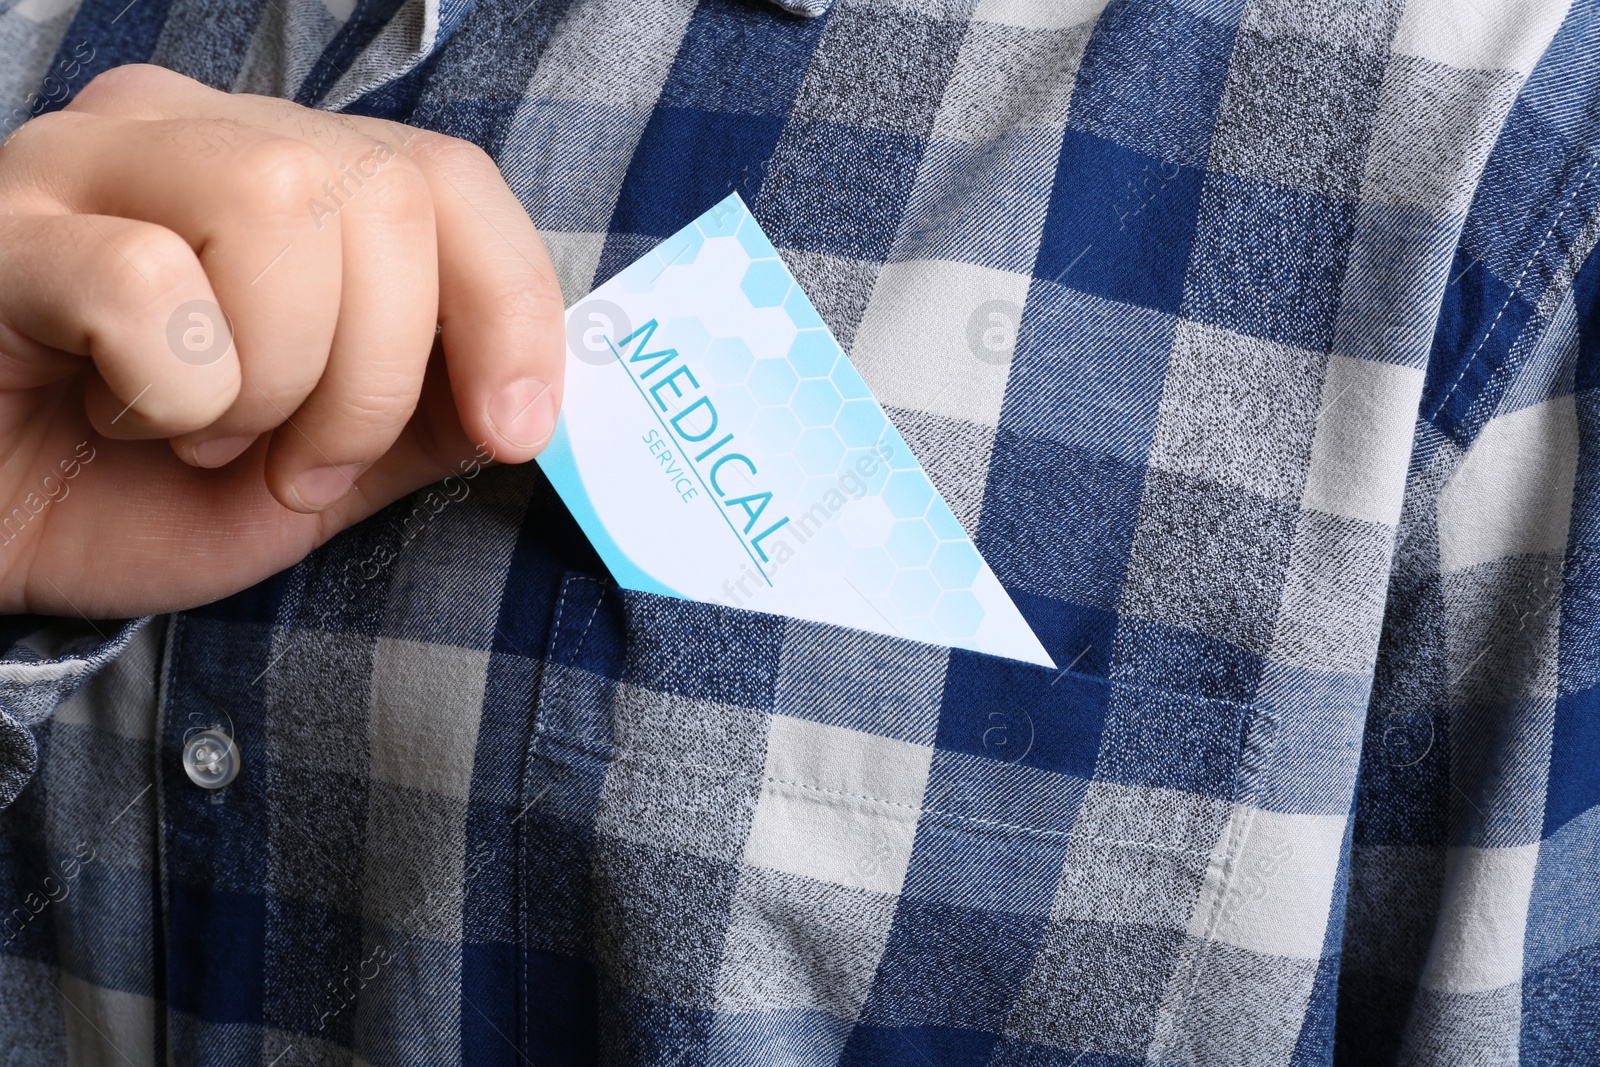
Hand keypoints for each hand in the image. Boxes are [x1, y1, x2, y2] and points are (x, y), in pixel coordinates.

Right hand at [0, 64, 564, 617]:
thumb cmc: (136, 487)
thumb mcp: (319, 469)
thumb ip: (427, 420)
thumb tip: (539, 395)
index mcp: (286, 174)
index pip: (449, 176)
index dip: (512, 303)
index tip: (516, 428)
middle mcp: (194, 134)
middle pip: (384, 194)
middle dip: (380, 375)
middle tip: (303, 462)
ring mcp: (88, 162)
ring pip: (280, 205)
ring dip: (276, 378)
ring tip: (203, 434)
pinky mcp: (1, 228)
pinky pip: (147, 283)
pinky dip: (172, 391)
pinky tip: (117, 413)